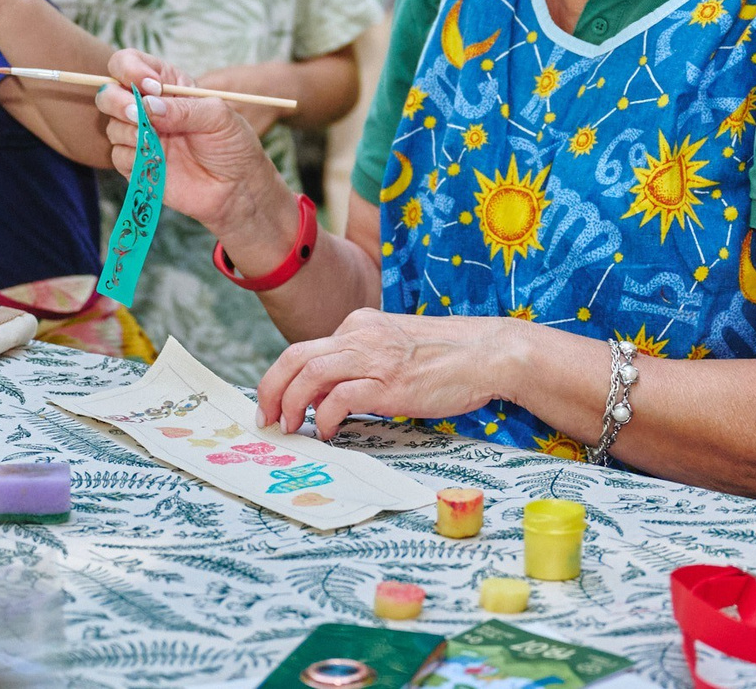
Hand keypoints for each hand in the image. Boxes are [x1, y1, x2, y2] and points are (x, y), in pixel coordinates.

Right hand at [95, 52, 282, 230]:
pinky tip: (156, 160)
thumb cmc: (232, 144)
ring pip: (112, 125)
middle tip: (138, 115)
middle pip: (108, 92)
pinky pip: (118, 155)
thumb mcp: (218, 116)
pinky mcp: (136, 164)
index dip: (131, 69)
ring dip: (128, 131)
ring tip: (154, 140)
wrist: (236, 186)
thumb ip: (184, 108)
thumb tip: (148, 106)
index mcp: (166, 84)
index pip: (130, 63)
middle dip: (117, 100)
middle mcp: (148, 108)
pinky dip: (133, 156)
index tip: (151, 87)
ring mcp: (140, 136)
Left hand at [255, 306, 522, 439]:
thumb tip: (327, 396)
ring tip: (289, 428)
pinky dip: (323, 417)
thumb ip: (362, 364)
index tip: (276, 404)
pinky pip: (338, 398)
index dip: (283, 379)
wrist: (489, 353)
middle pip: (294, 356)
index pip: (306, 349)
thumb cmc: (448, 356)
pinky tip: (326, 432)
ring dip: (290, 404)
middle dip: (270, 390)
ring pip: (309, 374)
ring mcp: (374, 357)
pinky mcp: (389, 383)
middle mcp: (360, 335)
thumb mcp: (394, 350)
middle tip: (266, 418)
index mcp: (361, 324)